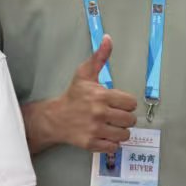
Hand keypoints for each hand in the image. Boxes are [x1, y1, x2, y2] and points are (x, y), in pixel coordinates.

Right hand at [51, 36, 137, 153]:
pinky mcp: (91, 144)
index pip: (131, 103)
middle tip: (115, 115)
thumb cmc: (73, 96)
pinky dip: (112, 143)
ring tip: (111, 125)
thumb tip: (108, 38)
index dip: (126, 103)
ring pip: (124, 135)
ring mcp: (95, 130)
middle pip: (130, 120)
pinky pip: (113, 147)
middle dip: (124, 117)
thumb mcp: (85, 74)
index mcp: (101, 96)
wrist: (54, 118)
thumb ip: (100, 57)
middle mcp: (99, 113)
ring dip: (120, 131)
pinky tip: (105, 135)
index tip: (117, 102)